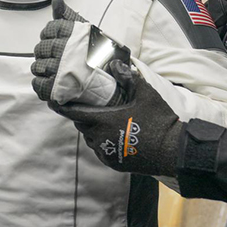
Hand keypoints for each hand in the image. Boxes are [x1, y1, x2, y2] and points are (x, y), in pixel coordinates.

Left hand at [31, 0, 123, 106]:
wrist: (114, 86)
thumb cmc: (98, 58)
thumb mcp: (86, 33)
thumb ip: (67, 16)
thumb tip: (57, 1)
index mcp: (77, 37)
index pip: (51, 29)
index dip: (49, 34)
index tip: (54, 38)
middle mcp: (68, 53)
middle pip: (41, 48)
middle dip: (45, 51)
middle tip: (55, 56)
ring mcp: (61, 72)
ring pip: (38, 65)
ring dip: (42, 67)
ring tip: (55, 68)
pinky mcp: (57, 89)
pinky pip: (38, 83)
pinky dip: (40, 82)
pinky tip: (50, 80)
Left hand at [50, 60, 182, 176]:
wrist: (173, 152)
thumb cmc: (159, 121)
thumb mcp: (145, 94)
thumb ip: (128, 77)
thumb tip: (115, 63)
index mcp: (103, 120)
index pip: (73, 113)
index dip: (61, 106)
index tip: (53, 101)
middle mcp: (100, 138)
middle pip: (81, 125)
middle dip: (83, 116)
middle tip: (91, 107)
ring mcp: (106, 153)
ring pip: (91, 138)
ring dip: (93, 130)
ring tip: (106, 121)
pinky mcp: (113, 163)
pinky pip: (101, 150)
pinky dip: (103, 142)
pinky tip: (115, 135)